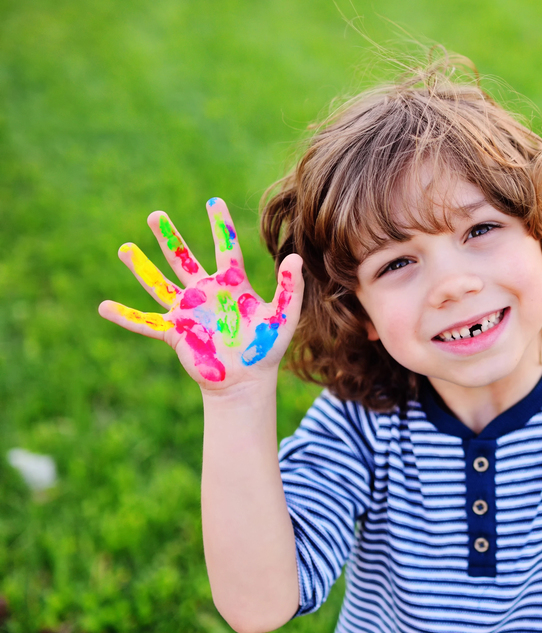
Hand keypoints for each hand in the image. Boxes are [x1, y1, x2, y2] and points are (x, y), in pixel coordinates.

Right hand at [99, 198, 302, 390]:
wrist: (247, 379)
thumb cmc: (266, 347)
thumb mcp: (284, 315)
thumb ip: (291, 287)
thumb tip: (294, 257)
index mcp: (232, 284)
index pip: (225, 247)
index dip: (220, 225)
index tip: (213, 200)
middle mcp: (206, 293)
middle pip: (183, 259)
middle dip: (169, 238)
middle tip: (155, 215)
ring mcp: (187, 311)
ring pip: (159, 284)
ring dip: (141, 267)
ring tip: (124, 248)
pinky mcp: (175, 332)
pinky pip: (145, 323)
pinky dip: (125, 317)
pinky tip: (104, 307)